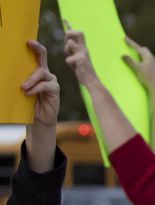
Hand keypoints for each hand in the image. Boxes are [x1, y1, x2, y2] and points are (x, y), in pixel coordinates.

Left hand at [21, 43, 57, 171]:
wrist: (38, 120)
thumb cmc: (28, 103)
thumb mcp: (22, 89)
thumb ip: (20, 80)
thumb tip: (6, 70)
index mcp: (37, 71)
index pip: (38, 55)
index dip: (35, 46)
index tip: (27, 41)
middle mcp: (46, 74)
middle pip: (42, 58)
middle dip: (37, 49)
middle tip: (29, 44)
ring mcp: (51, 82)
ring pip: (42, 73)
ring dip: (31, 79)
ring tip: (23, 88)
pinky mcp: (55, 90)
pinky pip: (46, 85)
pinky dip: (36, 88)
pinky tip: (28, 93)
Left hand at [61, 29, 99, 88]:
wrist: (91, 81)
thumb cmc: (83, 71)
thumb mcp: (78, 58)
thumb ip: (73, 50)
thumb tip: (68, 41)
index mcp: (83, 47)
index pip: (78, 33)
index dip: (70, 26)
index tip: (64, 19)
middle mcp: (84, 48)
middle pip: (76, 32)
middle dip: (69, 34)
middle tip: (67, 42)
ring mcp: (83, 53)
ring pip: (70, 44)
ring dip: (67, 51)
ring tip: (73, 60)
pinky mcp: (81, 60)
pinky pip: (69, 59)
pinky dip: (70, 64)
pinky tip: (76, 68)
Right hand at [121, 37, 154, 85]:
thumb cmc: (147, 78)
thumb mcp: (137, 69)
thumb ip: (130, 61)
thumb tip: (123, 55)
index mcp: (148, 57)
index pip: (138, 47)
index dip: (131, 42)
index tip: (124, 37)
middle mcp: (152, 58)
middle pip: (144, 49)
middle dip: (136, 47)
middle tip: (129, 45)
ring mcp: (154, 63)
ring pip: (146, 55)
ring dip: (139, 53)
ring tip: (133, 53)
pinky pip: (147, 60)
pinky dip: (142, 58)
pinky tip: (140, 62)